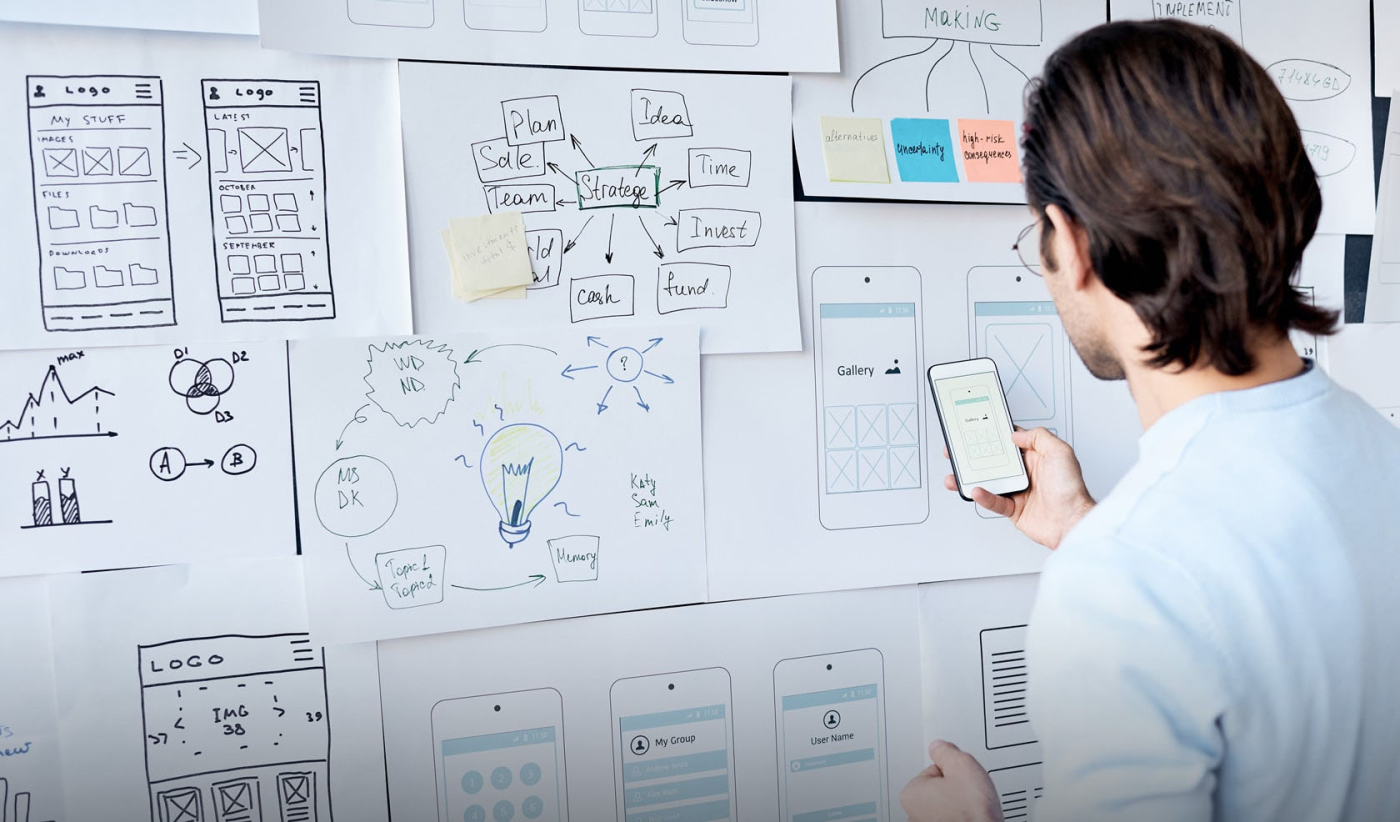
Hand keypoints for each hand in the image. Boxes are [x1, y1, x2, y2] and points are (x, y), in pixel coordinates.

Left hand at [900, 740, 1003, 821]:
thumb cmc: (972, 812)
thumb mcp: (962, 766)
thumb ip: (947, 752)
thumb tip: (940, 747)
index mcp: (911, 794)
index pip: (934, 770)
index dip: (954, 772)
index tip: (963, 780)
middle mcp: (912, 814)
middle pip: (938, 789)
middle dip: (954, 789)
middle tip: (968, 795)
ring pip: (946, 806)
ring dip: (958, 805)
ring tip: (971, 808)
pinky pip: (950, 818)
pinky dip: (960, 818)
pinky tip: (971, 818)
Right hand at [943, 426, 1094, 548]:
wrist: (1072, 522)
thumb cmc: (1072, 490)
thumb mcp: (1060, 452)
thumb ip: (1039, 437)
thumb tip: (1017, 434)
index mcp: (1037, 458)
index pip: (1012, 443)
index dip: (996, 436)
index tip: (979, 430)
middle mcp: (1027, 474)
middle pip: (995, 461)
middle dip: (975, 456)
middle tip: (959, 451)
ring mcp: (1019, 492)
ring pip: (990, 482)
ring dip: (972, 478)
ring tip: (957, 474)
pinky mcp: (1014, 509)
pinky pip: (994, 501)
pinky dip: (983, 496)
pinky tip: (976, 490)